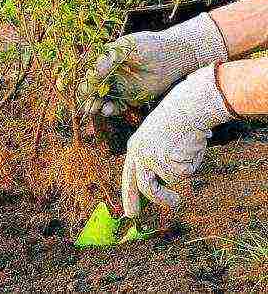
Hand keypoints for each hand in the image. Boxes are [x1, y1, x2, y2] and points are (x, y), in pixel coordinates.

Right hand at [82, 13, 227, 115]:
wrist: (174, 54)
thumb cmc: (149, 45)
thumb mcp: (127, 47)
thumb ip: (110, 58)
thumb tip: (94, 71)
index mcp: (105, 60)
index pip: (90, 72)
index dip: (84, 81)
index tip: (82, 89)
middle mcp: (110, 74)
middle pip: (93, 88)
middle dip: (88, 97)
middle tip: (86, 104)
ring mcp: (119, 86)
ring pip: (103, 99)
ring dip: (97, 105)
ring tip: (95, 109)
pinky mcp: (130, 97)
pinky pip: (117, 106)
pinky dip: (111, 109)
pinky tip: (109, 110)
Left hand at [121, 64, 234, 217]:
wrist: (186, 107)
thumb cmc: (175, 120)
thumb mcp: (156, 138)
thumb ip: (155, 158)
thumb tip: (162, 183)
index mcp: (134, 147)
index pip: (128, 177)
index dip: (129, 195)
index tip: (130, 213)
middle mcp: (139, 155)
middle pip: (145, 187)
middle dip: (159, 200)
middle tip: (173, 205)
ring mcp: (153, 160)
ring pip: (170, 180)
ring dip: (179, 179)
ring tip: (184, 165)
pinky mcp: (168, 162)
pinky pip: (185, 173)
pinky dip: (192, 163)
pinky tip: (191, 146)